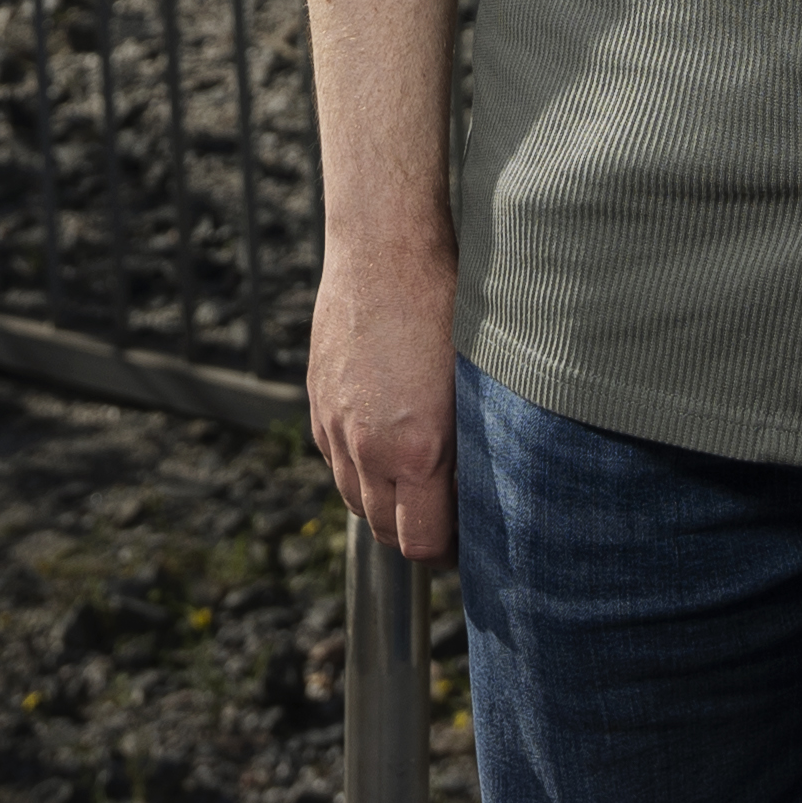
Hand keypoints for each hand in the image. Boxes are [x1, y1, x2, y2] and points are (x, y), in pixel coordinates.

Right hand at [308, 233, 459, 558]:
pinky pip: (336, 460)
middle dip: (415, 536)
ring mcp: (335, 424)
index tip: (467, 546)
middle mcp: (366, 446)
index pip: (419, 542)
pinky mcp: (318, 401)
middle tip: (448, 526)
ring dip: (385, 505)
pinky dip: (360, 470)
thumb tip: (483, 493)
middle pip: (383, 529)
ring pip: (355, 498)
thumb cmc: (447, 305)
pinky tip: (387, 450)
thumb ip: (471, 448)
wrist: (385, 248)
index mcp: (414, 449)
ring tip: (419, 490)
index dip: (445, 555)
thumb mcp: (476, 383)